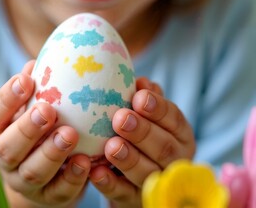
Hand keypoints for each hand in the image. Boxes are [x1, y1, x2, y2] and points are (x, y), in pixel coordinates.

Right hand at [0, 61, 90, 207]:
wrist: (44, 175)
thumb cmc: (38, 129)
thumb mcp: (31, 107)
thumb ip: (36, 87)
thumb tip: (38, 61)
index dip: (6, 98)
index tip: (26, 80)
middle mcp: (6, 158)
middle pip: (9, 148)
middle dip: (27, 128)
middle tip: (47, 110)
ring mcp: (25, 181)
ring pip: (32, 172)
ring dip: (51, 153)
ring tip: (70, 134)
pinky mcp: (48, 197)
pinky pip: (59, 191)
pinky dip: (72, 177)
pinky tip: (86, 162)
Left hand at [89, 77, 195, 207]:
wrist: (135, 178)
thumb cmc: (142, 137)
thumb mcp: (147, 117)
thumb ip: (146, 101)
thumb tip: (141, 81)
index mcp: (180, 135)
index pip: (174, 119)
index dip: (158, 109)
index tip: (139, 97)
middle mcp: (175, 159)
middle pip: (163, 147)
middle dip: (143, 132)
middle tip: (121, 118)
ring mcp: (157, 183)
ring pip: (148, 173)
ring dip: (129, 159)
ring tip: (111, 146)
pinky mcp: (135, 200)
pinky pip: (124, 194)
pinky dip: (111, 184)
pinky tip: (96, 172)